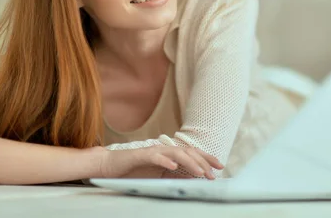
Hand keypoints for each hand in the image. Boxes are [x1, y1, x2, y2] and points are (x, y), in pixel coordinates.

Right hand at [98, 145, 223, 179]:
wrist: (110, 166)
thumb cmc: (135, 172)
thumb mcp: (159, 177)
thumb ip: (175, 177)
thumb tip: (194, 180)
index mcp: (170, 155)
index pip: (193, 154)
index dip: (207, 158)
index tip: (220, 167)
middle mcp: (164, 150)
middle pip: (188, 152)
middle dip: (203, 162)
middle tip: (213, 175)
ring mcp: (153, 152)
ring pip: (175, 153)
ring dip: (189, 162)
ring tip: (199, 172)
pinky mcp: (140, 156)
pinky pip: (155, 157)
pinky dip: (165, 161)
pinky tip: (173, 167)